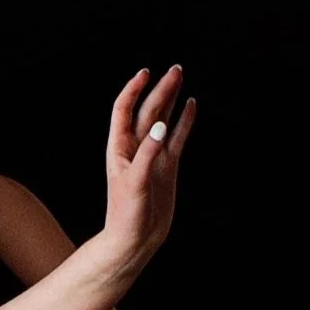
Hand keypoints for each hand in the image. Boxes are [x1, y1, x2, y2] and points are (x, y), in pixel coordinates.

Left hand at [103, 64, 195, 266]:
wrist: (134, 240)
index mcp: (119, 149)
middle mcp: (135, 148)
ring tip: (180, 76)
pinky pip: (178, 138)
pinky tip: (190, 105)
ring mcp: (153, 156)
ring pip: (164, 120)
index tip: (146, 72)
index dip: (133, 90)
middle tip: (176, 69)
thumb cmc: (126, 215)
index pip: (124, 111)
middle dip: (160, 89)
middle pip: (148, 111)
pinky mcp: (167, 167)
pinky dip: (184, 121)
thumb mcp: (133, 183)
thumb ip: (147, 154)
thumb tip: (162, 126)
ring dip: (171, 99)